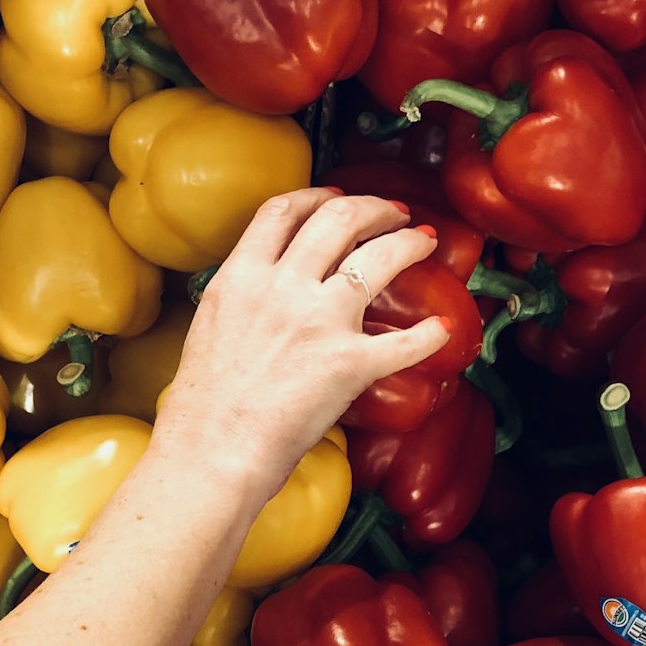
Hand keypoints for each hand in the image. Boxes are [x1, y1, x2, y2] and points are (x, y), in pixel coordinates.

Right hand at [154, 186, 449, 499]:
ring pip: (378, 258)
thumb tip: (263, 296)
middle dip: (375, 208)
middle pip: (338, 219)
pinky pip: (404, 342)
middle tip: (395, 213)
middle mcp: (282, 287)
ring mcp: (319, 321)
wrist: (211, 450)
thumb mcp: (210, 327)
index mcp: (241, 277)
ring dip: (409, 243)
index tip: (338, 195)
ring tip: (425, 241)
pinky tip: (442, 330)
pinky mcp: (349, 362)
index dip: (317, 195)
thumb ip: (241, 300)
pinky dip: (429, 336)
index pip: (282, 212)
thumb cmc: (203, 407)